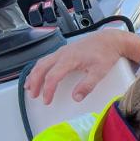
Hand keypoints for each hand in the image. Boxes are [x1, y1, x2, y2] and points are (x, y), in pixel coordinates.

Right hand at [24, 28, 139, 103]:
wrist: (109, 40)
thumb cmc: (105, 54)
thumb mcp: (100, 72)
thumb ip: (87, 86)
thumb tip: (76, 98)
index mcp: (69, 59)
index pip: (52, 77)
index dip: (47, 90)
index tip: (47, 101)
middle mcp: (61, 54)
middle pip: (41, 68)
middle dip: (34, 82)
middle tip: (33, 95)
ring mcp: (61, 51)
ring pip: (41, 62)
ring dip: (34, 74)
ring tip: (30, 86)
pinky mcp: (63, 51)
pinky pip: (46, 59)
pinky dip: (39, 68)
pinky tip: (39, 74)